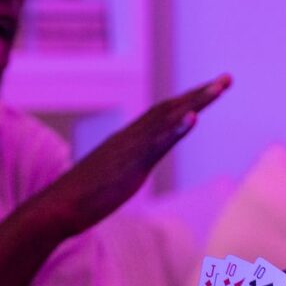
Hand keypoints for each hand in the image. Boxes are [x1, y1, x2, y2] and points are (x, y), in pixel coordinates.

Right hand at [36, 74, 231, 236]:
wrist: (58, 207)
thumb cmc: (82, 197)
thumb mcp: (112, 178)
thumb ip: (126, 168)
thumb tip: (131, 169)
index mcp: (129, 140)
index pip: (163, 113)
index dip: (188, 100)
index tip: (211, 89)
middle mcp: (132, 137)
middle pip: (170, 108)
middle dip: (200, 93)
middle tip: (227, 78)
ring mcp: (131, 148)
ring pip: (168, 118)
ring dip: (196, 101)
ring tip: (219, 87)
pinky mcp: (131, 164)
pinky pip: (157, 143)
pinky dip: (177, 128)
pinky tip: (195, 117)